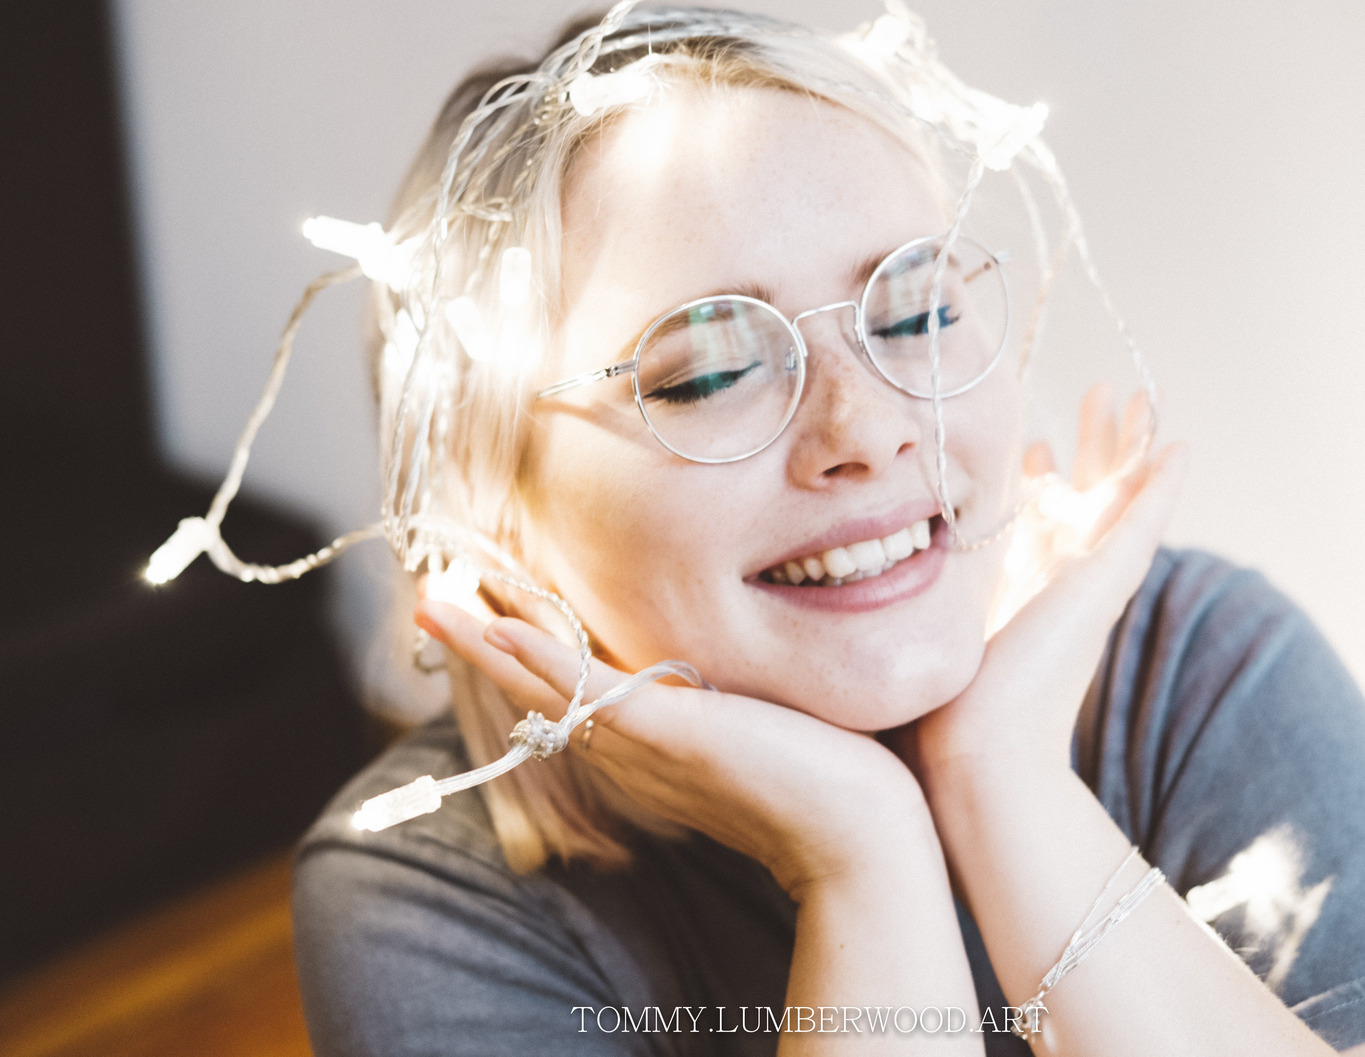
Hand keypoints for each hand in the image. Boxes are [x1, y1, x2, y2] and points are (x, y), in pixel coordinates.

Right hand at [416, 600, 935, 899]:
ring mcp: (642, 744)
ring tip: (432, 610)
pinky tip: (495, 630)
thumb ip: (731, 706)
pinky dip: (535, 661)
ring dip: (486, 647)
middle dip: (485, 650)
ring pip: (544, 688)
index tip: (490, 620)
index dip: (525, 661)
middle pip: (538, 694)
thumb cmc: (824, 779)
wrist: (857, 831)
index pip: (570, 698)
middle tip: (431, 608)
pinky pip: (583, 691)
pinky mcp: (665, 732)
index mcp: (648, 747)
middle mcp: (631, 751)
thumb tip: (736, 683)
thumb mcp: (759, 727)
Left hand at [910, 385, 1188, 786]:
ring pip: (1118, 498)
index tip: (1032, 444)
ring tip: (1131, 395)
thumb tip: (836, 576)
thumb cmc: (927, 711)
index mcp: (1015, 590)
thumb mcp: (908, 627)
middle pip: (1086, 496)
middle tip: (1099, 394)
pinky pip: (1143, 525)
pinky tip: (1182, 450)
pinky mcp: (1104, 589)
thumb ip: (889, 601)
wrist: (969, 751)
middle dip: (1091, 444)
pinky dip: (1163, 489)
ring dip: (1126, 445)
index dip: (1037, 478)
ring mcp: (1086, 585)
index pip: (1036, 519)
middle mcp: (1055, 584)